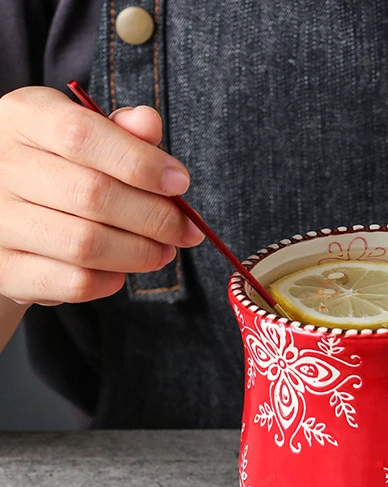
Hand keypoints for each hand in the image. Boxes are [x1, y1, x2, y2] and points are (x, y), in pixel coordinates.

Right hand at [0, 86, 203, 306]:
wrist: (6, 218)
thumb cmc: (60, 171)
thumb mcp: (87, 139)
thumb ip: (121, 133)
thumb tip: (149, 123)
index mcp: (21, 118)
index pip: (81, 134)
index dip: (141, 162)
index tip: (180, 183)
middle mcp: (0, 165)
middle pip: (92, 195)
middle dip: (155, 218)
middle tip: (185, 231)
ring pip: (85, 244)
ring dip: (140, 253)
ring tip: (164, 251)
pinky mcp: (5, 269)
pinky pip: (73, 282)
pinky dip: (110, 280)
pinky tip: (122, 270)